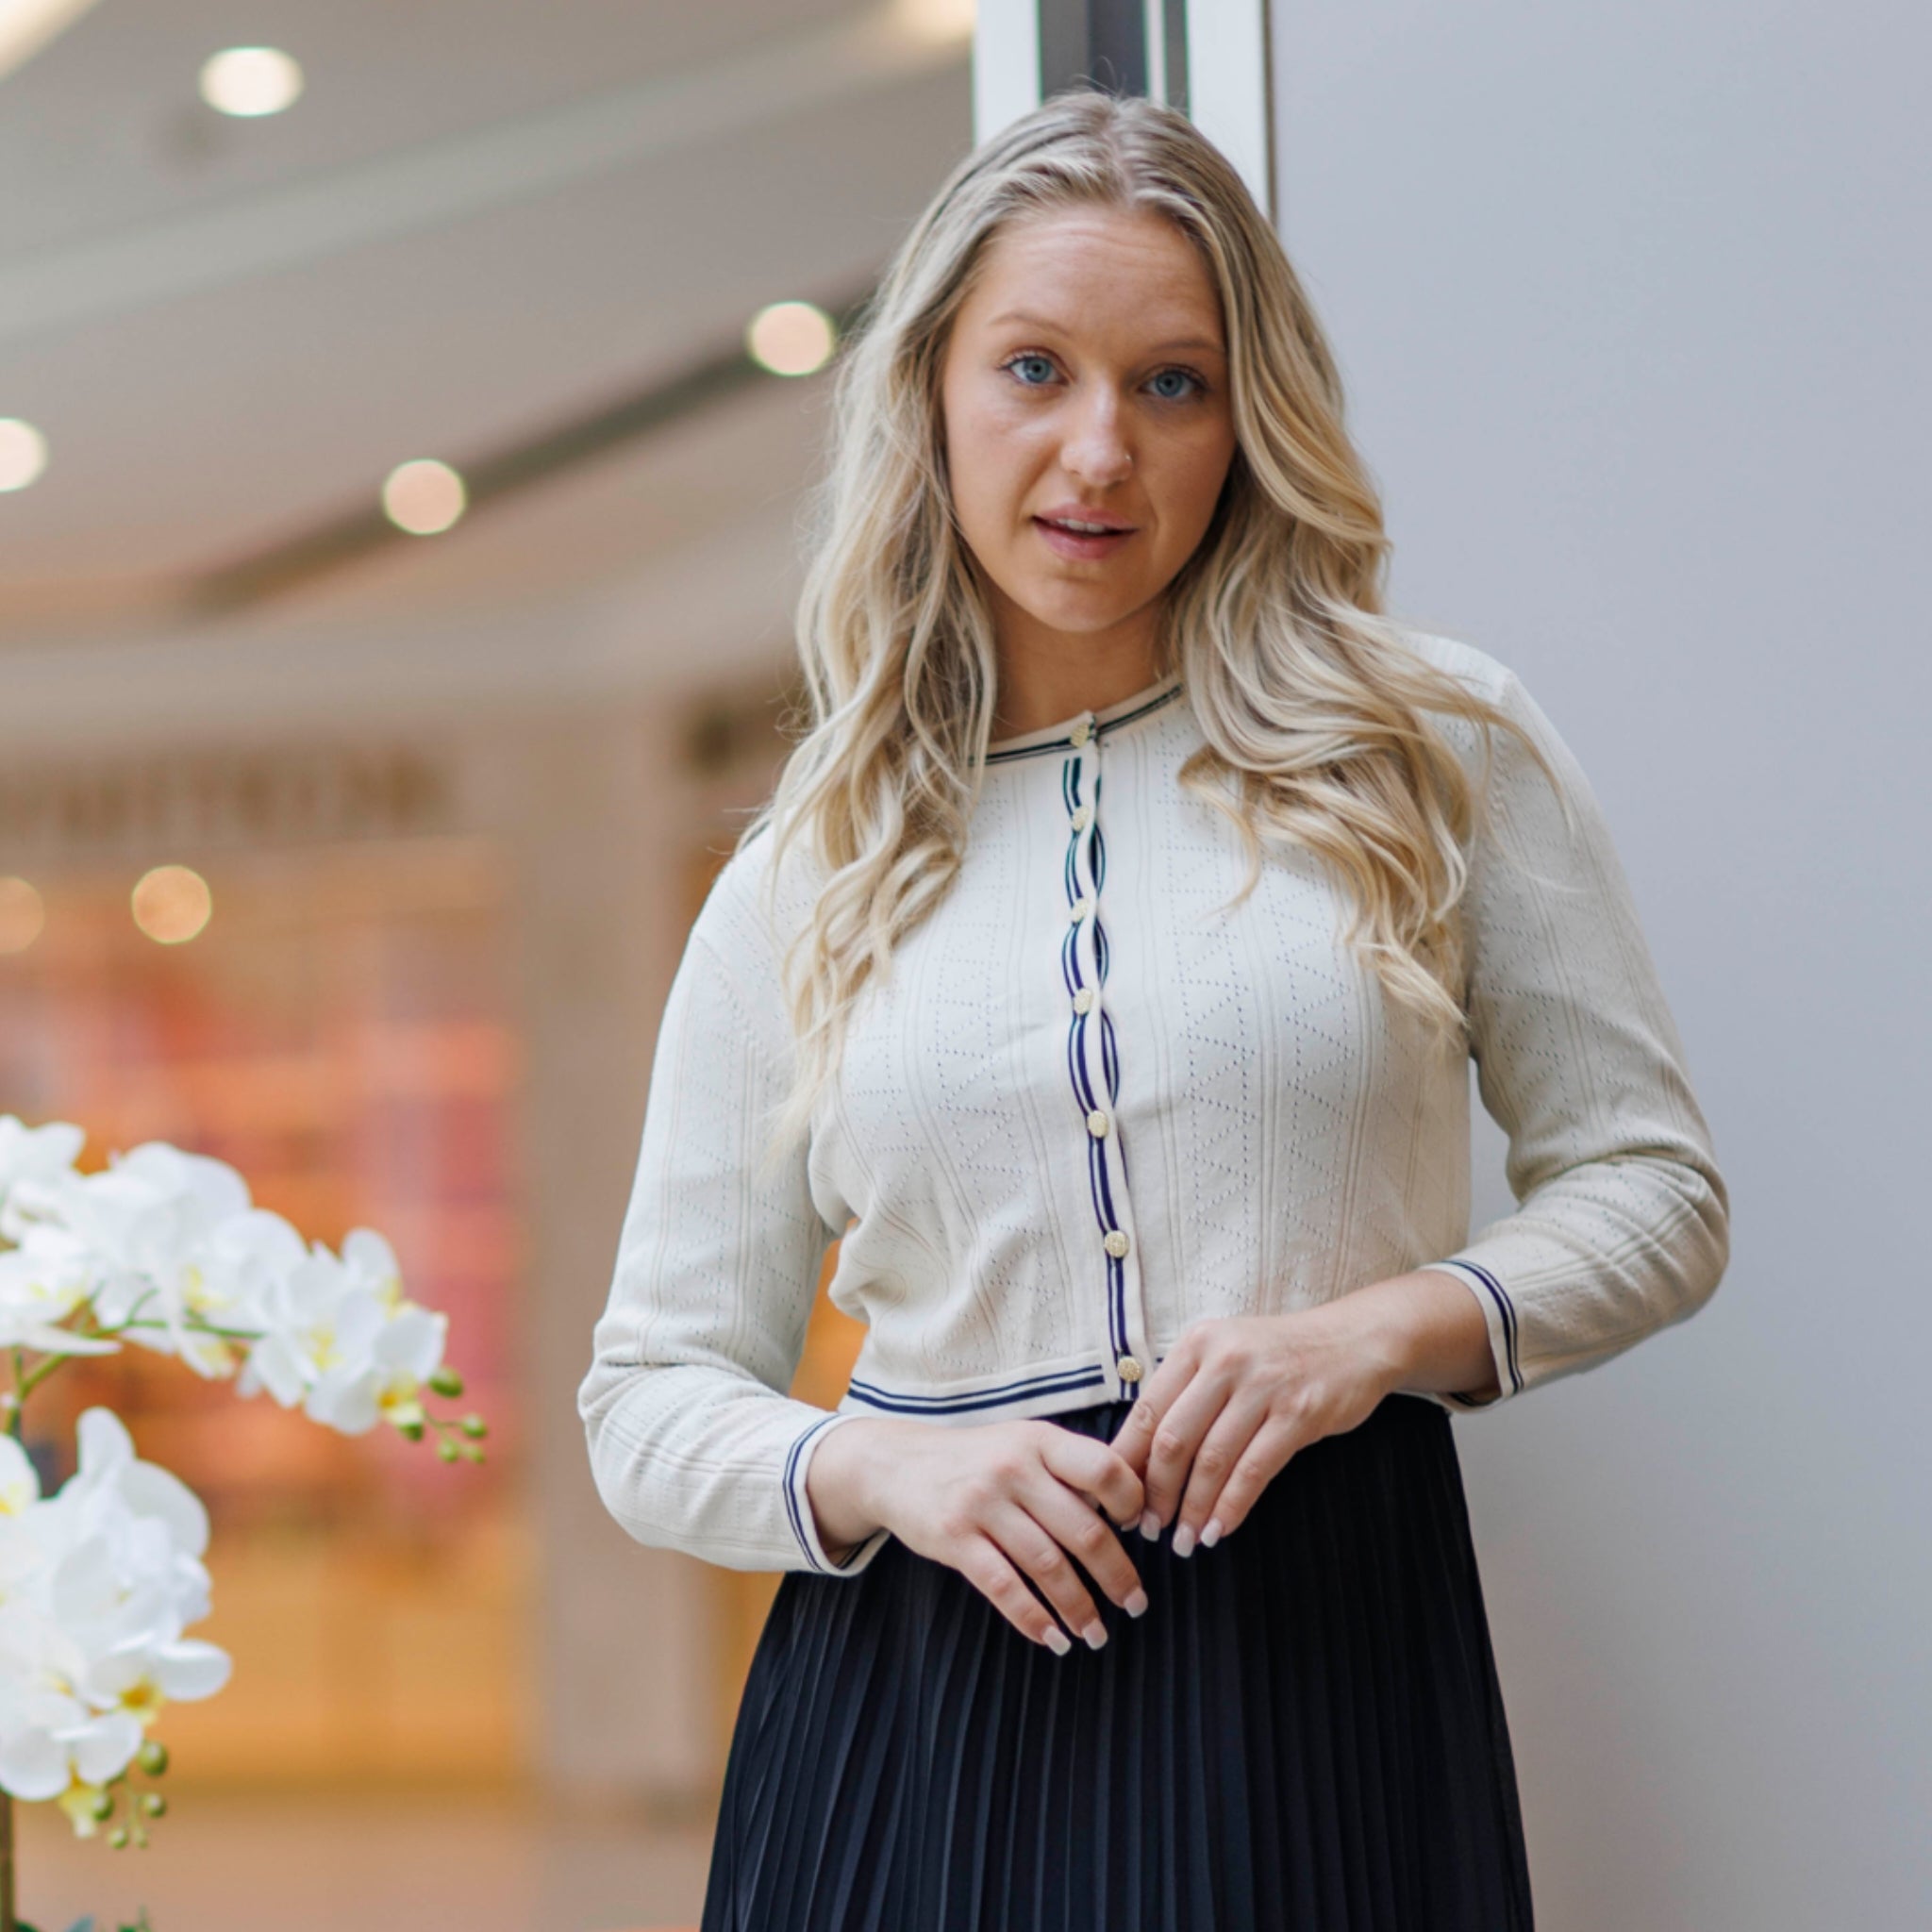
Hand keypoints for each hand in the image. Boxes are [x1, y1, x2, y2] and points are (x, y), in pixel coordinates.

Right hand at [805, 1415, 1149, 1653]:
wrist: (896, 1463)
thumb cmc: (977, 1459)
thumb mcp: (1021, 1443)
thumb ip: (1067, 1469)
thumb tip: (1127, 1513)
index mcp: (1040, 1440)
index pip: (1105, 1469)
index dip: (1131, 1503)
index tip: (1138, 1533)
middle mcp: (1014, 1467)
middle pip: (1082, 1529)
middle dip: (1116, 1575)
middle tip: (1136, 1604)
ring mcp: (982, 1502)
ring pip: (1047, 1565)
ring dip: (1079, 1607)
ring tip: (1096, 1633)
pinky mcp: (954, 1537)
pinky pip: (1004, 1586)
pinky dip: (1033, 1619)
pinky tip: (1053, 1638)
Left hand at [1109, 1304, 1396, 1554]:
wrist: (1354, 1340)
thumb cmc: (1279, 1356)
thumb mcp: (1225, 1355)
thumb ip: (1186, 1394)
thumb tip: (1138, 1458)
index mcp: (1197, 1344)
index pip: (1146, 1410)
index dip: (1127, 1462)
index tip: (1118, 1499)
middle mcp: (1224, 1360)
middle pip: (1173, 1440)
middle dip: (1156, 1494)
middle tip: (1149, 1528)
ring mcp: (1263, 1385)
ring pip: (1211, 1460)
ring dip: (1193, 1509)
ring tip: (1184, 1540)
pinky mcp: (1299, 1412)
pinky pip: (1254, 1470)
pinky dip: (1231, 1507)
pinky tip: (1220, 1530)